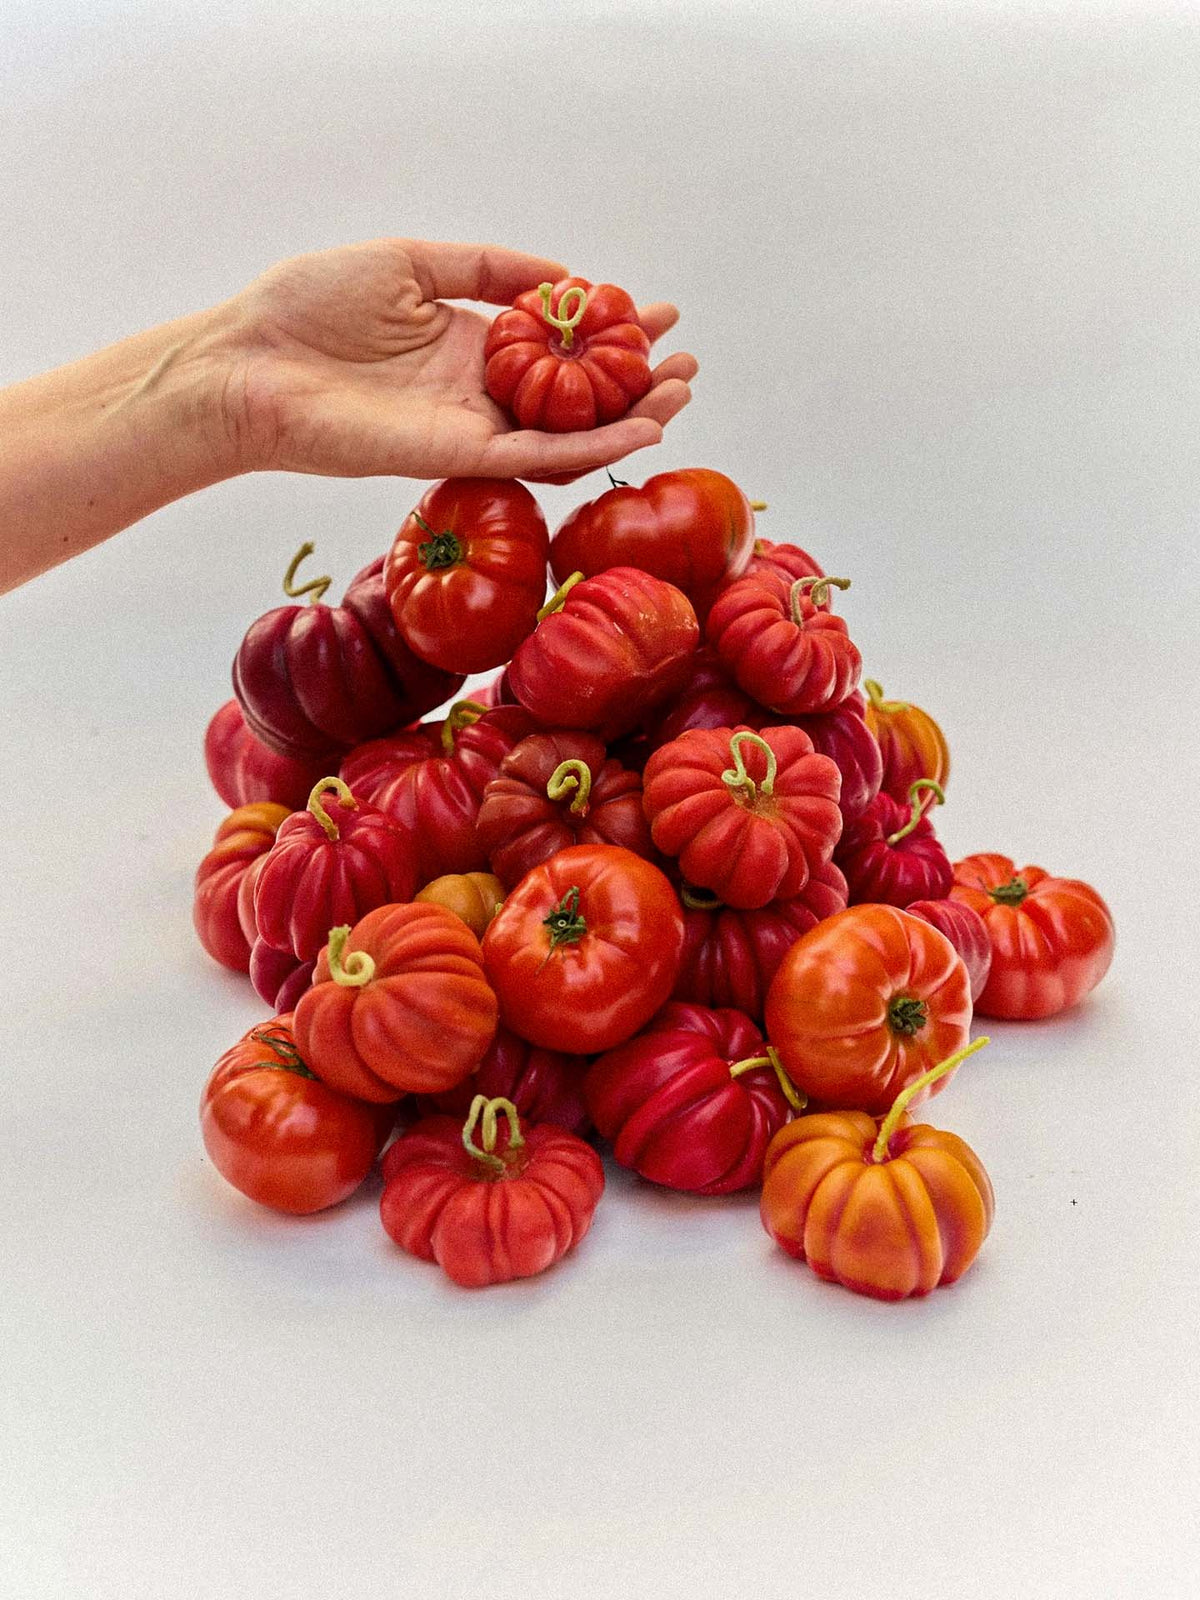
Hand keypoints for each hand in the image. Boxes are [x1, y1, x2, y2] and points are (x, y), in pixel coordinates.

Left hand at [216, 238, 696, 484]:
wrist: (251, 363)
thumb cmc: (311, 306)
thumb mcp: (411, 260)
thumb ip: (487, 268)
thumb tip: (563, 275)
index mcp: (468, 343)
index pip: (558, 346)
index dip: (611, 333)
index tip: (658, 315)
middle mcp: (478, 393)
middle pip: (574, 396)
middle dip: (634, 381)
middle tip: (686, 364)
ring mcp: (471, 429)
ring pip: (567, 434)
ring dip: (628, 420)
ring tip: (680, 395)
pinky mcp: (456, 457)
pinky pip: (534, 457)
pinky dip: (588, 449)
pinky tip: (636, 431)